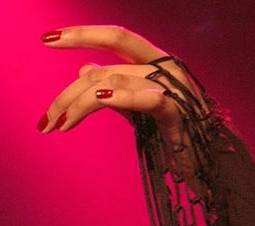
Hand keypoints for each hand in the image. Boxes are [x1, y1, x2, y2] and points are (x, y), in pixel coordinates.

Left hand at [39, 25, 207, 154]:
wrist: (210, 162)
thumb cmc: (173, 132)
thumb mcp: (135, 105)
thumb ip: (112, 86)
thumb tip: (83, 69)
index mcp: (154, 61)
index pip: (115, 38)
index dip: (81, 34)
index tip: (46, 38)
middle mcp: (164, 67)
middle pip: (105, 68)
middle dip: (68, 93)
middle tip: (44, 120)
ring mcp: (174, 87)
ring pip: (114, 83)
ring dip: (78, 107)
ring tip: (60, 127)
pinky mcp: (179, 113)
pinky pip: (148, 100)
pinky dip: (122, 97)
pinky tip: (100, 97)